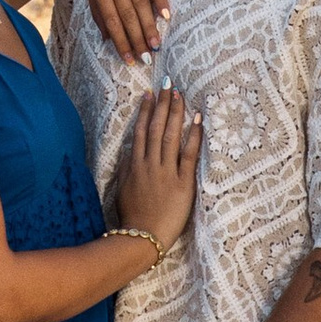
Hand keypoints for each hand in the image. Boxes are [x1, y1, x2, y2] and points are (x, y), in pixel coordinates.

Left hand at [72, 0, 168, 63]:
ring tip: (157, 43)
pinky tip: (167, 14)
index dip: (120, 41)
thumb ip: (96, 6)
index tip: (129, 60)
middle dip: (137, 39)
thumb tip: (105, 36)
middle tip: (148, 59)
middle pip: (128, 14)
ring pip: (141, 1)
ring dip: (150, 24)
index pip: (111, 20)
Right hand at [113, 85, 200, 252]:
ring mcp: (167, 171)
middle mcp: (150, 163)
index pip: (141, 130)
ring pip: (171, 135)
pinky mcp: (183, 182)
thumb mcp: (122, 188)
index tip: (149, 93)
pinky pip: (189, 154)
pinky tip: (197, 120)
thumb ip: (128, 167)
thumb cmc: (132, 216)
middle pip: (156, 127)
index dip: (145, 110)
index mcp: (135, 164)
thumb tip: (132, 149)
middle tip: (168, 84)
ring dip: (175, 112)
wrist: (142, 237)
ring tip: (180, 94)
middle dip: (163, 103)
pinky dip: (193, 135)